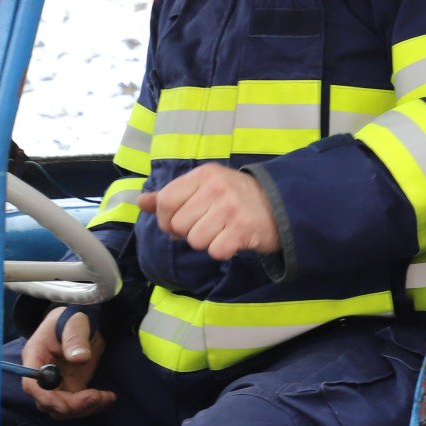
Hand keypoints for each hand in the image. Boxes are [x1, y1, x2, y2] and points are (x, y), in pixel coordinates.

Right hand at [22, 307, 114, 419]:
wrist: (83, 323)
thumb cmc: (73, 318)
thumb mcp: (75, 322)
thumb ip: (75, 339)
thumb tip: (79, 359)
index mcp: (35, 358)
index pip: (32, 385)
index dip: (46, 398)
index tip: (66, 405)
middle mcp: (42, 376)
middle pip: (47, 403)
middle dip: (71, 406)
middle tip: (96, 397)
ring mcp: (56, 384)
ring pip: (62, 409)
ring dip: (84, 409)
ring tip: (107, 397)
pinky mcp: (71, 387)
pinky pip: (77, 405)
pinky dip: (92, 405)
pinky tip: (108, 398)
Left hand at [137, 163, 279, 259]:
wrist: (282, 205)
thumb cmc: (238, 197)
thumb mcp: (205, 187)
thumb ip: (173, 195)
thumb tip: (142, 202)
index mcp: (205, 174)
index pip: (166, 201)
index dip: (167, 219)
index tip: (181, 222)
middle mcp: (217, 188)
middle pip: (179, 225)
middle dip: (189, 232)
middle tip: (208, 226)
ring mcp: (231, 208)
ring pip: (195, 240)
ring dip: (207, 242)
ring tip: (222, 231)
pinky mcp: (243, 229)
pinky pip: (215, 251)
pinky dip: (222, 251)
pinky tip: (233, 240)